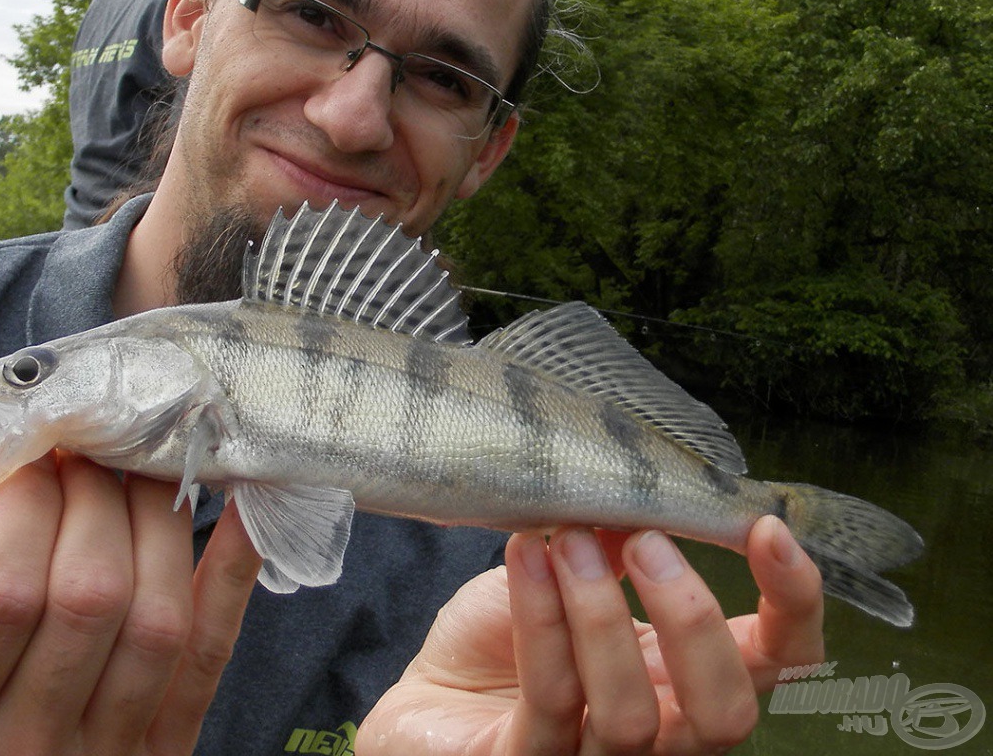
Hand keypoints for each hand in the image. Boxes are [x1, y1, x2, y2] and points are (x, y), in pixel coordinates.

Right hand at [0, 449, 260, 754]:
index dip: (24, 504)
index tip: (28, 457)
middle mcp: (17, 753)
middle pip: (89, 595)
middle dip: (93, 496)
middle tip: (83, 452)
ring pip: (157, 622)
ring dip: (156, 521)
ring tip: (132, 470)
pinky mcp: (160, 755)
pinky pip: (209, 659)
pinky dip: (231, 575)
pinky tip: (236, 509)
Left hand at [359, 516, 824, 754]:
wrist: (428, 698)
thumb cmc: (506, 641)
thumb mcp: (570, 577)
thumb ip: (611, 548)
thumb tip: (639, 492)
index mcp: (686, 682)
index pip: (781, 664)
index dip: (794, 604)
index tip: (765, 528)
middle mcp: (661, 735)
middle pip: (729, 714)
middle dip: (693, 618)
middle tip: (641, 540)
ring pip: (633, 715)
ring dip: (600, 612)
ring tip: (564, 540)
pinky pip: (551, 700)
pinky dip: (541, 618)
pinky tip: (525, 556)